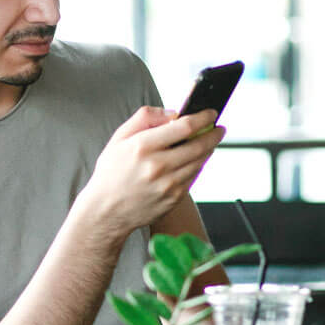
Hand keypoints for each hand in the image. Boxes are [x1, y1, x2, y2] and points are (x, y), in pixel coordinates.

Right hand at [81, 106, 224, 241]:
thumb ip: (145, 118)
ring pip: (200, 161)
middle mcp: (157, 166)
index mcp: (143, 147)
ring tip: (207, 142)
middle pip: (199, 144)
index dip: (203, 117)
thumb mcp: (120, 138)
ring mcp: (168, 185)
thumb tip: (172, 113)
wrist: (106, 211)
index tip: (210, 113)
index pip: (184, 127)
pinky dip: (198, 165)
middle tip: (218, 128)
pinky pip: (194, 177)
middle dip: (214, 133)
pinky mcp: (174, 198)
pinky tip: (193, 160)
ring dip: (208, 149)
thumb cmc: (112, 173)